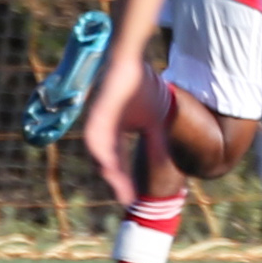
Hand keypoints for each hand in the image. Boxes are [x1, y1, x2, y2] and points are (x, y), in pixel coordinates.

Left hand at [80, 46, 157, 206]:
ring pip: (99, 153)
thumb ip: (156, 143)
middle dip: (117, 181)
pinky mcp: (94, 113)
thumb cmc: (142, 89)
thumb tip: (167, 165)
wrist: (132, 63)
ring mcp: (97, 123)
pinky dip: (101, 151)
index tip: (132, 199)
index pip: (118, 163)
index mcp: (114, 135)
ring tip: (119, 186)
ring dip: (109, 171)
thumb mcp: (154, 124)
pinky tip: (108, 164)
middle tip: (126, 199)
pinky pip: (95, 136)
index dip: (125, 181)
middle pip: (107, 162)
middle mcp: (102, 132)